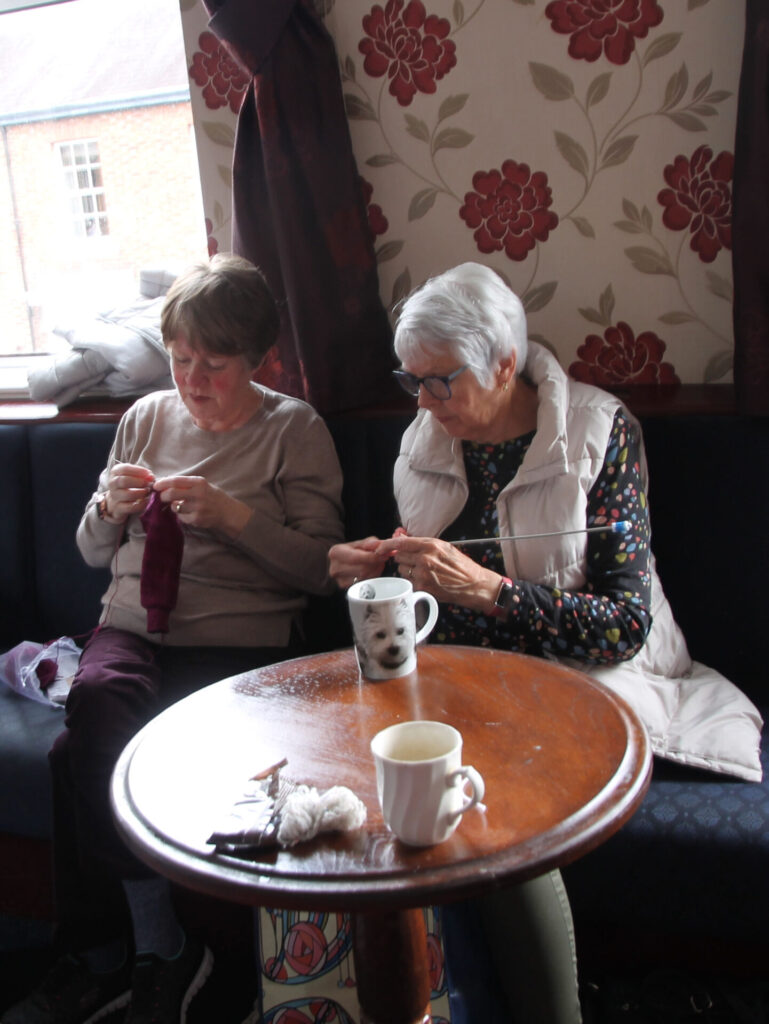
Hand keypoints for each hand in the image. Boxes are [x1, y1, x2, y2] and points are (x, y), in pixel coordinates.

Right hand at [104, 463, 154, 522]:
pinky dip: (141, 504)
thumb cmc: (128, 485)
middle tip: (150, 483)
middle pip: (124, 481)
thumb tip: (151, 477)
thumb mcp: (132, 475)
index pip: (124, 469)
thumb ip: (142, 474)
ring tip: (148, 491)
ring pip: (128, 495)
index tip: (149, 473)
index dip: (138, 471)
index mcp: (115, 472)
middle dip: (140, 482)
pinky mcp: (119, 509)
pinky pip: (131, 507)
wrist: (116, 501)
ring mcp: (114, 497)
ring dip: (142, 493)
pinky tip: (146, 500)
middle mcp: (113, 484)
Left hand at [153, 475, 250, 537]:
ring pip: (175, 507)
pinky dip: (181, 515)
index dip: (162, 483)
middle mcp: (198, 494)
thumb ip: (186, 484)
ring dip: (173, 506)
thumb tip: (165, 483)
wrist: (228, 512)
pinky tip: (189, 513)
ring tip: (180, 505)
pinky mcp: (197, 519)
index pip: (175, 481)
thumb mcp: (203, 485)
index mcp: (199, 482)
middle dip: (163, 496)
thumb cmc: (213, 496)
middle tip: (163, 497)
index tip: (155, 485)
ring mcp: (198, 508)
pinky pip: (181, 517)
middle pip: (172, 494)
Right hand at [328, 537, 389, 588]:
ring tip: (378, 563)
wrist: (343, 562)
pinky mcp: (347, 588)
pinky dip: (372, 576)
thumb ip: (370, 542)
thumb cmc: (352, 551)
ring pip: (365, 577)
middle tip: (383, 558)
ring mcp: (340, 580)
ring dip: (376, 570)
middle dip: (376, 564)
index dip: (373, 557)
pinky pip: (365, 583)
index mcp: (336, 553)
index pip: (356, 558)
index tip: (384, 555)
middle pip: (362, 569)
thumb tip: (379, 544)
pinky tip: (372, 570)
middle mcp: (335, 568)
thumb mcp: (360, 543)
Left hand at [378, 534, 501, 612]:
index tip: (379, 548)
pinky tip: (428, 580)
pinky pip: (409, 581)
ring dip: (408, 570)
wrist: (474, 584)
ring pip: (402, 569)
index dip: (386, 545)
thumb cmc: (461, 565)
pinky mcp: (423, 587)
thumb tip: (401, 538)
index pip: (400, 542)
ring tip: (425, 571)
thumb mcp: (444, 547)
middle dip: (404, 558)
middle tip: (417, 561)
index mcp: (431, 545)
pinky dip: (414, 581)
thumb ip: (422, 542)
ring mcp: (423, 574)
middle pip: (399, 556)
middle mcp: (425, 558)